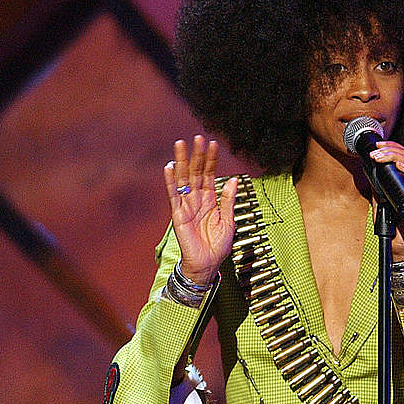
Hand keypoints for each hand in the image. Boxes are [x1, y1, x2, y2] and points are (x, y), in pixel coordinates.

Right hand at [164, 135, 238, 284]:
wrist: (207, 265)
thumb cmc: (217, 245)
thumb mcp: (229, 220)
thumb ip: (228, 200)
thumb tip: (233, 179)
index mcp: (210, 200)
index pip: (209, 175)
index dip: (211, 160)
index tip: (213, 144)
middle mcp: (197, 199)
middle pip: (196, 172)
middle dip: (197, 155)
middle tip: (198, 138)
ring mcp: (186, 205)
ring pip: (183, 179)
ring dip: (182, 162)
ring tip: (181, 145)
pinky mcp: (178, 214)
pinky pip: (174, 195)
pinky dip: (171, 181)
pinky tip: (169, 168)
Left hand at [367, 140, 403, 258]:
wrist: (396, 240)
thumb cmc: (390, 221)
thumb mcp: (379, 198)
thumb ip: (378, 186)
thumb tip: (369, 170)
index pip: (403, 157)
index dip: (392, 147)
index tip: (378, 145)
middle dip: (390, 150)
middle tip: (375, 152)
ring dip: (394, 157)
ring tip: (380, 156)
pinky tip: (398, 165)